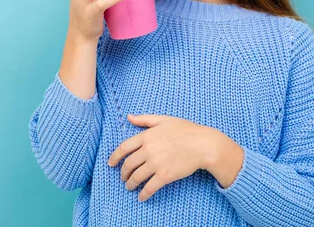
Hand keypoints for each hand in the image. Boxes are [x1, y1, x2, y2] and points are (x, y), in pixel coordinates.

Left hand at [107, 114, 224, 201]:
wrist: (203, 144)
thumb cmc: (186, 130)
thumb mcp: (164, 120)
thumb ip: (144, 119)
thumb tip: (129, 117)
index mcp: (146, 136)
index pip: (123, 148)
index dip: (114, 157)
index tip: (110, 164)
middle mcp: (148, 150)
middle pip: (128, 164)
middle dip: (123, 173)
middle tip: (123, 177)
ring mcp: (156, 164)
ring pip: (136, 177)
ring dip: (130, 184)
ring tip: (129, 187)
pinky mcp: (165, 176)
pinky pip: (149, 188)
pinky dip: (143, 194)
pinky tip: (141, 197)